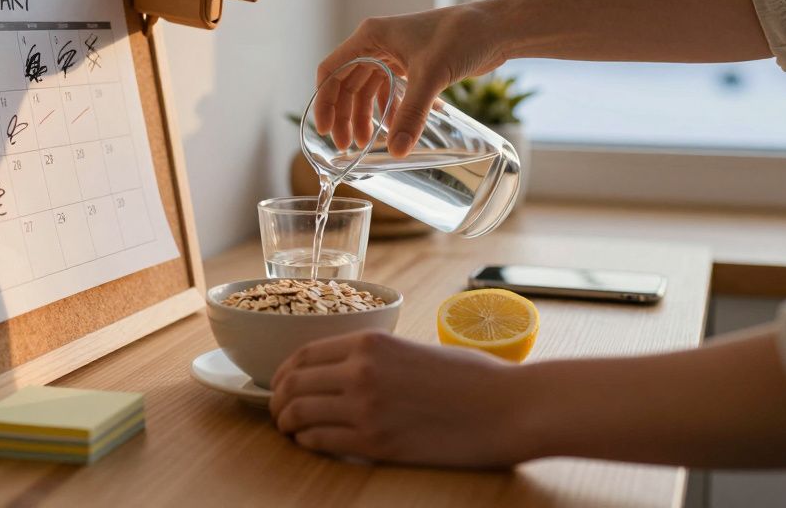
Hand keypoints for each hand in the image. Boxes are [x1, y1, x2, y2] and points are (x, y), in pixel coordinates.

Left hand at [269, 330, 529, 466]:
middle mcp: (360, 371)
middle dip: (277, 400)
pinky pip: (321, 441)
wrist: (508, 408)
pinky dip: (308, 442)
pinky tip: (312, 443)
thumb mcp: (415, 350)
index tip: (280, 383)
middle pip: (292, 384)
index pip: (303, 354)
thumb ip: (377, 358)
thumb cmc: (474, 378)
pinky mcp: (375, 444)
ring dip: (287, 424)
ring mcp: (365, 408)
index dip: (283, 371)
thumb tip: (346, 372)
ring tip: (290, 430)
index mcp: (371, 341)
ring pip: (299, 414)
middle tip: (278, 411)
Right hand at [314, 5, 504, 156]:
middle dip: (345, 116)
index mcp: (370, 36)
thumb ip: (411, 115)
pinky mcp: (412, 65)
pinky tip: (393, 130)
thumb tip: (395, 151)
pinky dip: (388, 111)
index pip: (332, 71)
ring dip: (364, 117)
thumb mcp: (431, 76)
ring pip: (367, 91)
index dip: (325, 102)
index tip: (325, 130)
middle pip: (347, 85)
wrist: (495, 28)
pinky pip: (389, 92)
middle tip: (346, 146)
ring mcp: (394, 54)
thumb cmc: (460, 36)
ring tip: (366, 144)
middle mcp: (377, 44)